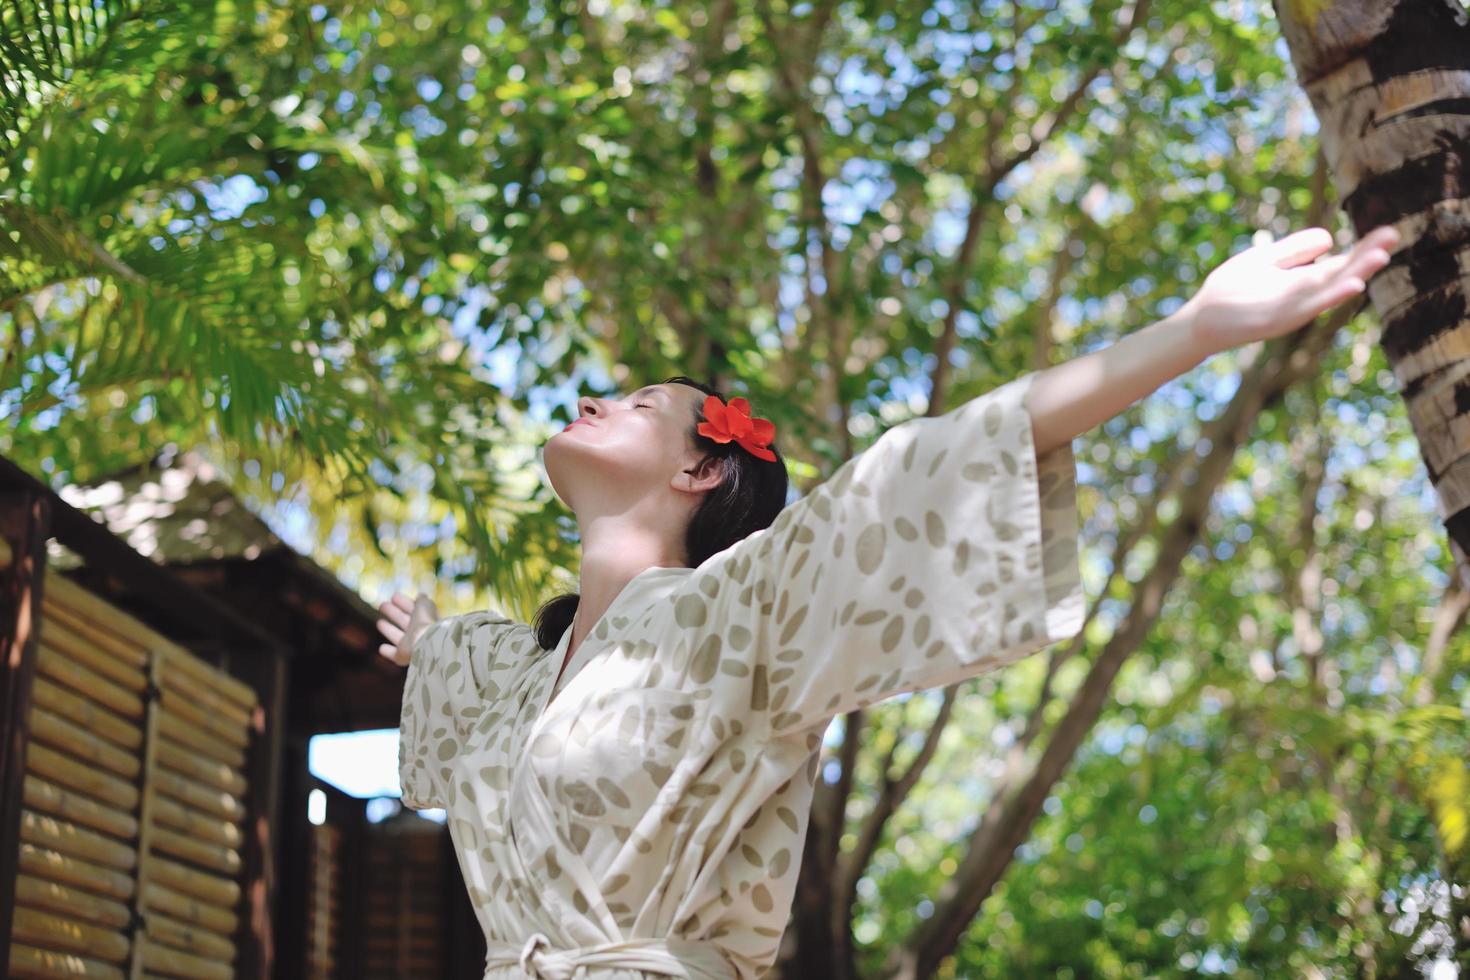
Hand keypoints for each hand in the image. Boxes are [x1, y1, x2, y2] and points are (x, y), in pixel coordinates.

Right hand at [376, 591, 438, 666]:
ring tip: (379, 622)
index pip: (415, 610)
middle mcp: (419, 633)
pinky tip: (381, 648)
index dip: (405, 603)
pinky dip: (388, 651)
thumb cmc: (426, 622)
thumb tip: (420, 595)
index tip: (394, 596)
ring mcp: (411, 646)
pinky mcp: (403, 657)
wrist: (427, 644)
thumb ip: (422, 600)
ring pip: (398, 636)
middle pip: (404, 622)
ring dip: (389, 630)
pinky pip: (394, 654)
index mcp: (426, 620)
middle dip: (394, 613)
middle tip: (382, 605)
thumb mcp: (425, 606)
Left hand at [1181, 224, 1401, 355]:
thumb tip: (1329, 237)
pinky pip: (1309, 308)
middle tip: (1393, 237)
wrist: (1199, 322)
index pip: (1340, 263)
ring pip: (1329, 291)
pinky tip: (1351, 286)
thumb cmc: (1230, 292)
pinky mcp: (1277, 320)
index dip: (1363, 249)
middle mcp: (1302, 296)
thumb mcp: (1264, 260)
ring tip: (1380, 257)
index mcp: (1302, 281)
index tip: (1389, 231)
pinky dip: (1330, 297)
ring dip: (1356, 275)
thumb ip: (1294, 250)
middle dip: (1366, 258)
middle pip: (1340, 275)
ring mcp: (1291, 309)